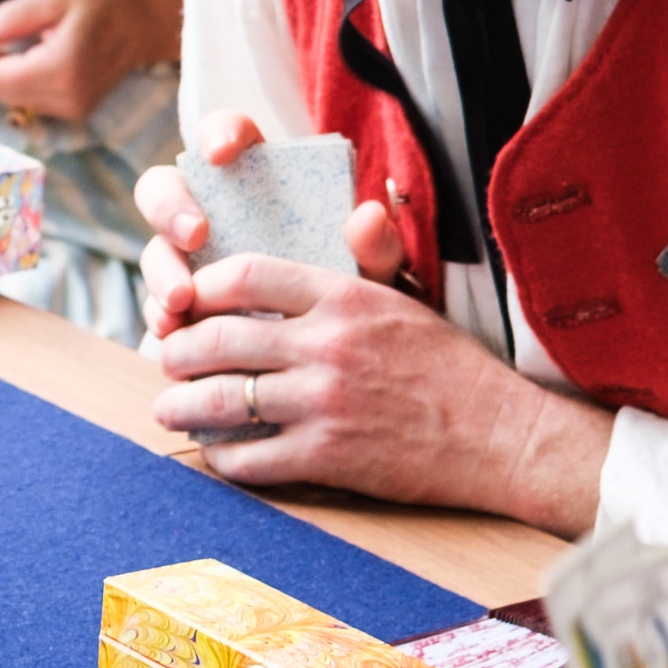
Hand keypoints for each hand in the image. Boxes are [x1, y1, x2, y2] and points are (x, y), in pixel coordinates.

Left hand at [0, 0, 177, 122]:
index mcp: (63, 67)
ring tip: (9, 40)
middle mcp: (68, 97)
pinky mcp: (76, 110)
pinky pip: (30, 99)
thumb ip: (12, 17)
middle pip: (1, 93)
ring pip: (13, 98)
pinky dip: (18, 78)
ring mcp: (74, 108)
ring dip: (0, 72)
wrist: (147, 21)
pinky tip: (27, 53)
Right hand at [137, 116, 429, 339]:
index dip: (218, 133)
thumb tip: (369, 215)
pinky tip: (174, 331)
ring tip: (181, 302)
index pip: (229, 135)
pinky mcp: (182, 299)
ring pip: (156, 249)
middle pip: (166, 187)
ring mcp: (189, 258)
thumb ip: (376, 244)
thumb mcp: (373, 269)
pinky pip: (158, 301)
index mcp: (260, 181)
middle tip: (194, 235)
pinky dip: (161, 315)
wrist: (346, 354)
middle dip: (170, 206)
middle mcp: (213, 211)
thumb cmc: (356, 291)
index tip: (221, 153)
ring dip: (161, 272)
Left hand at [141, 159, 607, 522]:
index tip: (189, 299)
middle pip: (219, 338)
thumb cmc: (451, 366)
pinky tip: (216, 452)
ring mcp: (324, 403)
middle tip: (166, 359)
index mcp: (344, 296)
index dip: (202, 286)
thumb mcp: (410, 298)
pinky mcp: (328, 457)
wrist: (501, 438)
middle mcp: (327, 345)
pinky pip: (250, 458)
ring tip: (169, 407)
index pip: (246, 275)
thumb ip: (371, 259)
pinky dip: (222, 456)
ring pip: (223, 400)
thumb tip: (361, 210)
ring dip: (182, 405)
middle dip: (177, 351)